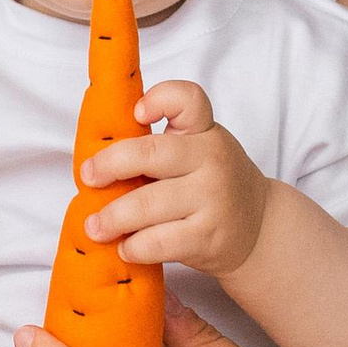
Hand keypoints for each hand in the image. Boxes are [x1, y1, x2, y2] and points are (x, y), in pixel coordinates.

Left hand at [78, 82, 268, 276]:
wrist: (259, 228)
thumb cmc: (213, 184)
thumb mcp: (198, 150)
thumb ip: (159, 145)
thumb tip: (96, 162)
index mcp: (204, 131)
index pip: (187, 99)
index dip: (159, 99)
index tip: (136, 113)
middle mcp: (211, 159)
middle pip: (150, 154)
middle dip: (109, 165)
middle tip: (88, 178)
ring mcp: (211, 198)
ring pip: (147, 204)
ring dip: (112, 217)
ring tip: (96, 226)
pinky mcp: (207, 236)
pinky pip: (158, 242)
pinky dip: (133, 247)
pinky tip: (126, 247)